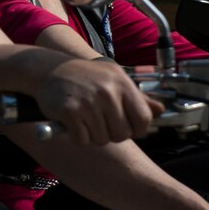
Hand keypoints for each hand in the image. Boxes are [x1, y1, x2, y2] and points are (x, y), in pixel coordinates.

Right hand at [34, 55, 160, 145]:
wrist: (48, 69)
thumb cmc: (85, 76)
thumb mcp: (113, 79)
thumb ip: (136, 97)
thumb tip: (160, 110)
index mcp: (122, 83)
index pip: (143, 120)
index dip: (136, 129)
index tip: (124, 126)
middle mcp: (107, 92)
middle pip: (122, 134)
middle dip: (111, 134)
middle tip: (99, 122)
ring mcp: (88, 102)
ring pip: (101, 139)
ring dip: (92, 135)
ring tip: (84, 119)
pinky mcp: (70, 111)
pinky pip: (82, 140)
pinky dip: (76, 136)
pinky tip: (72, 123)